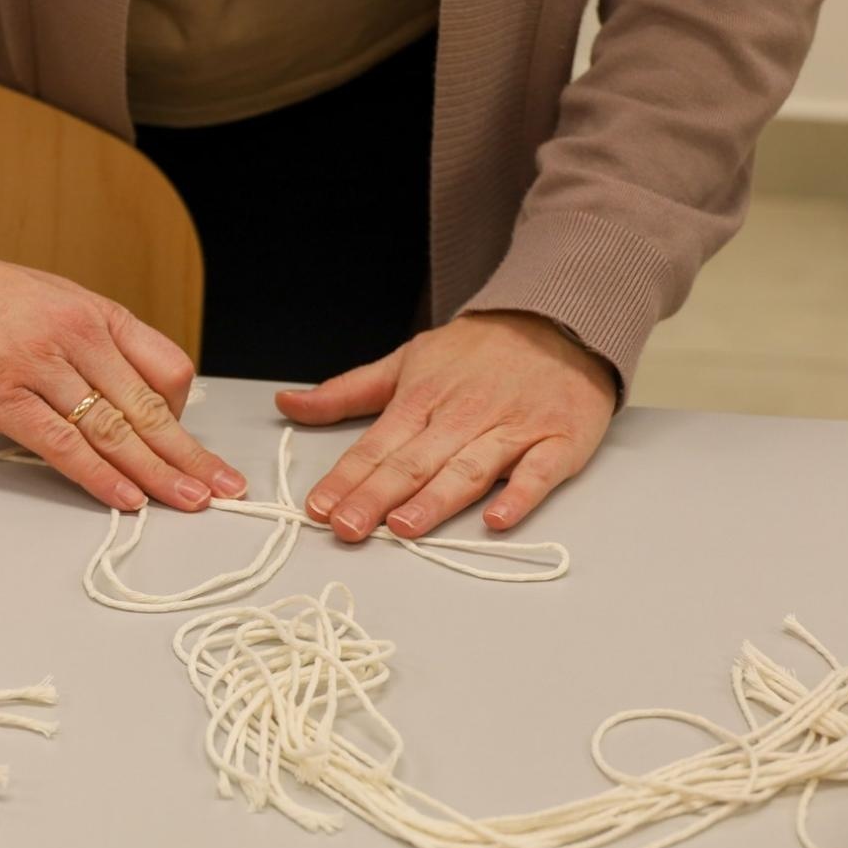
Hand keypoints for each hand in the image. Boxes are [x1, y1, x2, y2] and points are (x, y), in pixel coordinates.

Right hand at [0, 237, 247, 511]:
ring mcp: (38, 365)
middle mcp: (76, 337)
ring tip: (189, 503)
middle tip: (224, 489)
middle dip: (191, 456)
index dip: (183, 414)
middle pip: (149, 407)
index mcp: (95, 314)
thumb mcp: (52, 302)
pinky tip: (125, 498)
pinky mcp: (0, 395)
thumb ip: (90, 346)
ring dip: (156, 474)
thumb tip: (124, 399)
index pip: (167, 367)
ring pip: (112, 431)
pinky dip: (98, 476)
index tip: (186, 446)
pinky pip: (61, 444)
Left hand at [275, 311, 615, 540]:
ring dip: (436, 499)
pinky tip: (496, 518)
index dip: (346, 478)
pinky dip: (519, 495)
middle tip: (347, 527)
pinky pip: (538, 472)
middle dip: (377, 496)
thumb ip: (346, 392)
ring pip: (468, 469)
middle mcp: (463, 417)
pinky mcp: (558, 441)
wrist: (559, 319)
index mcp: (422, 399)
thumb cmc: (479, 351)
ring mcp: (512, 429)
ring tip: (403, 526)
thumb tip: (287, 403)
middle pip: (414, 462)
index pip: (376, 445)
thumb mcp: (406, 360)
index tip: (318, 508)